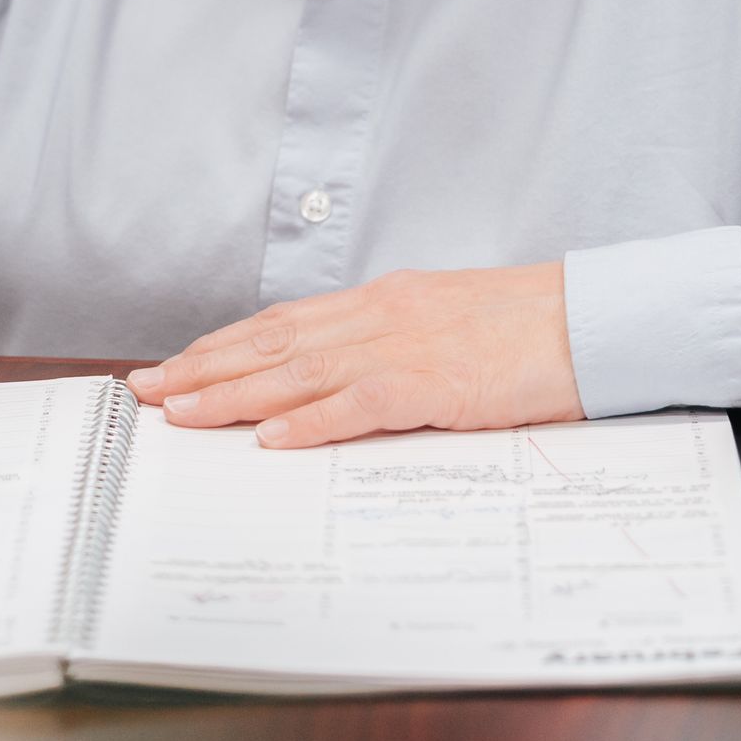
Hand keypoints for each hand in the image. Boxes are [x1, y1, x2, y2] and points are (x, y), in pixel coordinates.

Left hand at [127, 261, 582, 447]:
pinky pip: (359, 405)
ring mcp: (405, 347)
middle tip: (146, 390)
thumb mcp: (451, 325)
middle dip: (204, 368)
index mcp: (386, 302)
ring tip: (178, 412)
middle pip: (273, 344)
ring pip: (298, 371)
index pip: (285, 323)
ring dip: (232, 394)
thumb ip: (398, 344)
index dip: (225, 345)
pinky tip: (269, 439)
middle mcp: (382, 316)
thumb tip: (351, 379)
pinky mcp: (434, 384)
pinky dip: (309, 423)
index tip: (177, 364)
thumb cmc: (531, 328)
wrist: (593, 318)